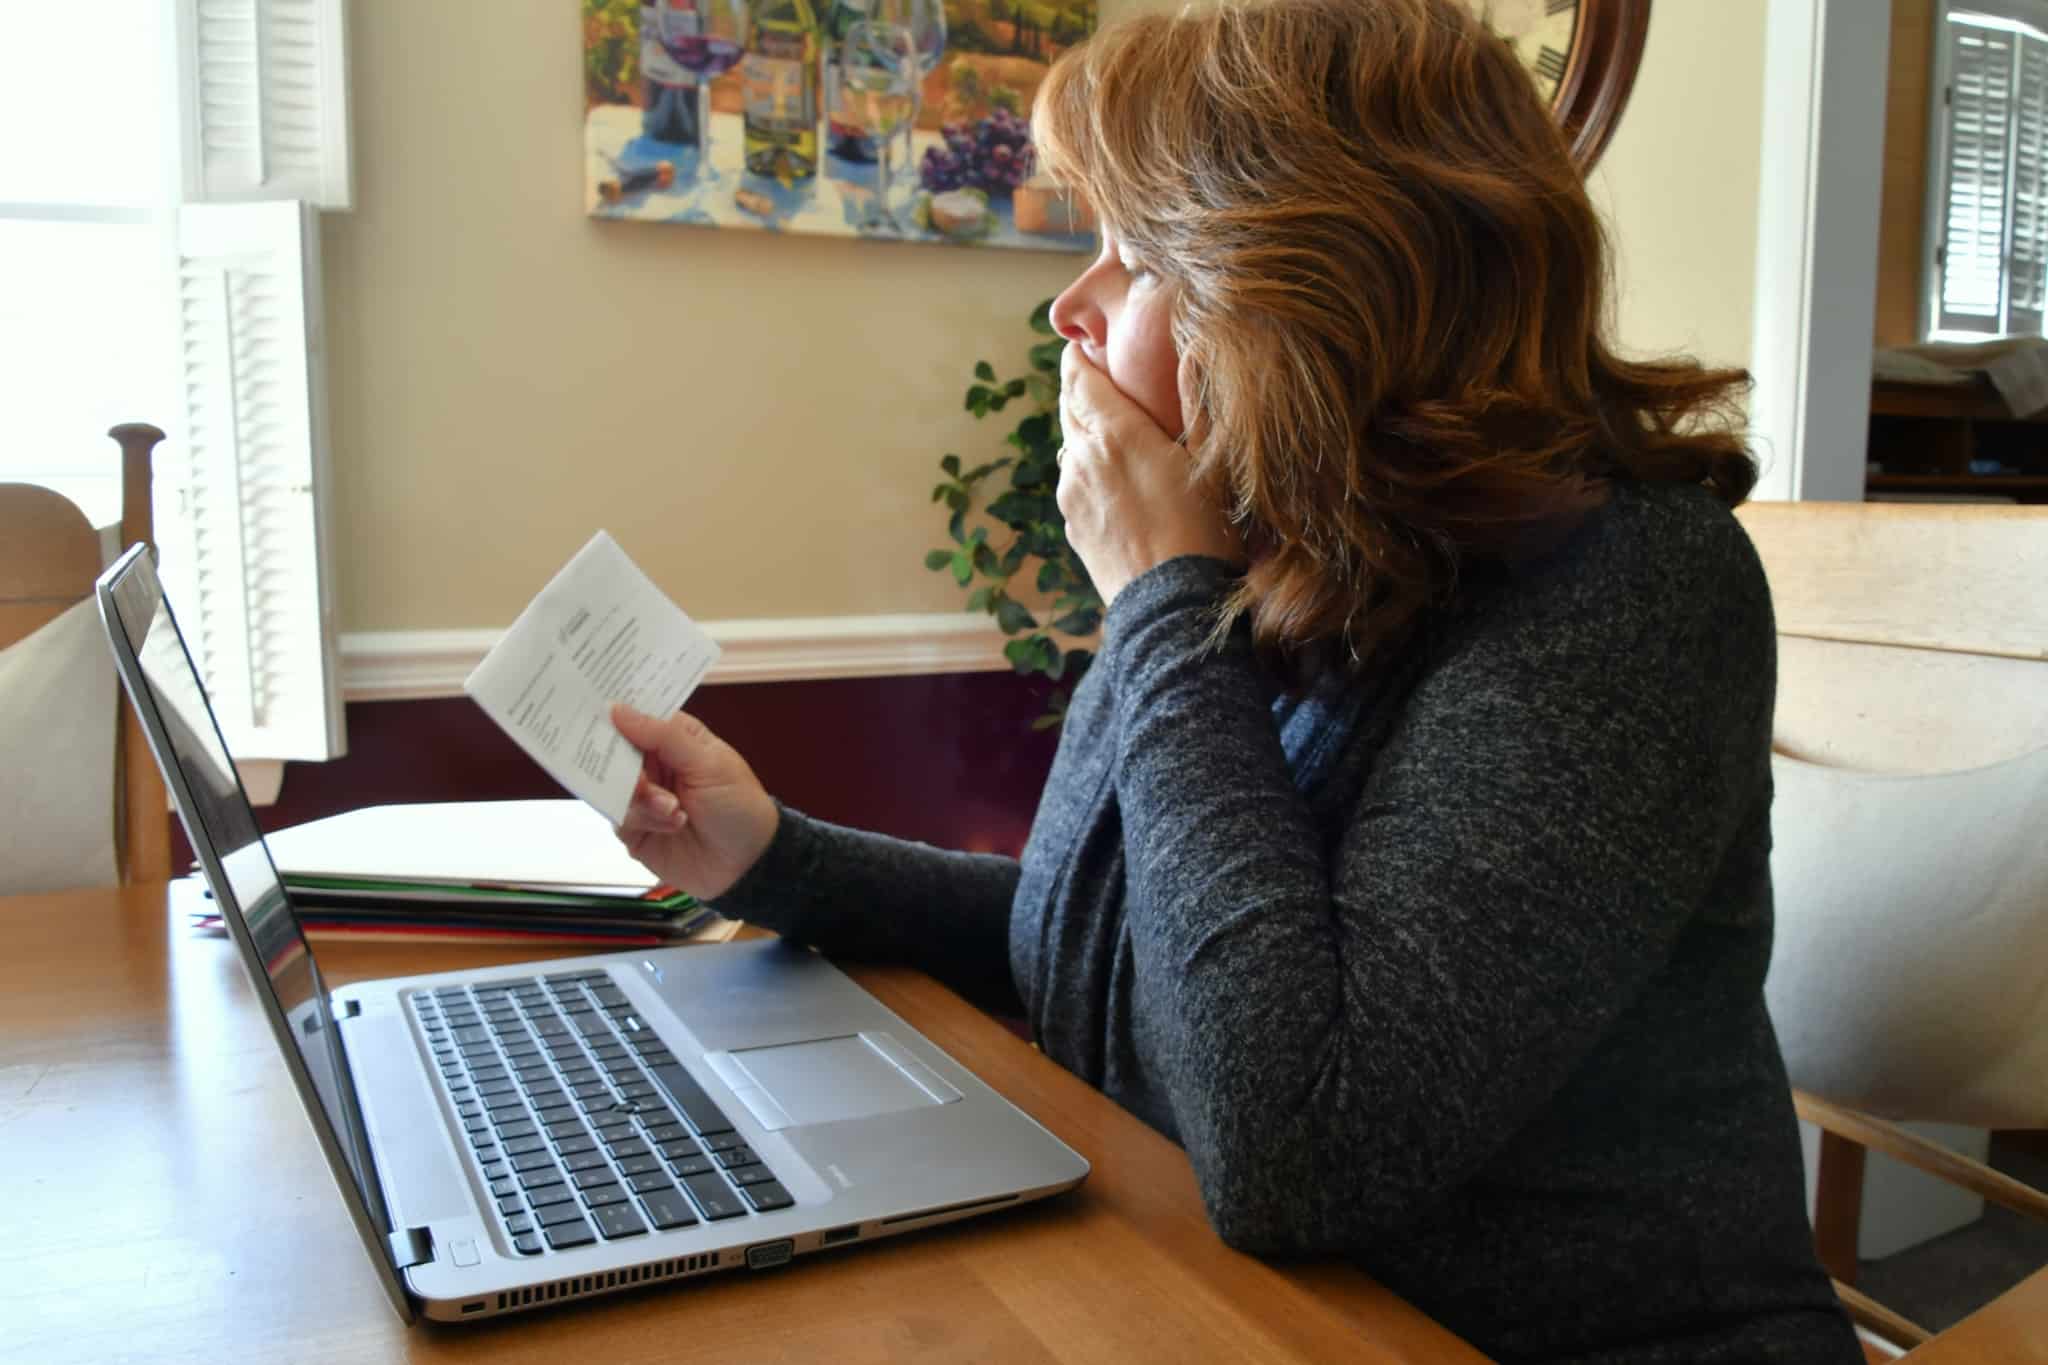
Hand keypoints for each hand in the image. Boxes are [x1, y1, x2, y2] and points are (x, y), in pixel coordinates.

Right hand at [608, 704, 779, 900]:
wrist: (747, 863)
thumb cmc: (738, 804)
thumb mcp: (708, 763)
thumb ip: (663, 736)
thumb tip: (618, 709)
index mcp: (674, 739)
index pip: (637, 716)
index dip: (617, 712)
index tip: (599, 711)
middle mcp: (654, 765)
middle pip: (615, 752)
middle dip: (626, 766)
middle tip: (644, 780)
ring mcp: (642, 797)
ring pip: (614, 787)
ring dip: (644, 799)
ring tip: (675, 810)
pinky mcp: (635, 829)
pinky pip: (620, 818)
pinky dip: (646, 820)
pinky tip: (674, 824)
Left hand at [1057, 345, 1239, 606]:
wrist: (1174, 607)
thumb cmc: (1206, 531)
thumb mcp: (1212, 462)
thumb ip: (1196, 405)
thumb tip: (1192, 355)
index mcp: (1116, 432)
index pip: (1080, 378)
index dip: (1079, 358)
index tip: (1082, 346)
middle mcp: (1081, 458)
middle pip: (1068, 408)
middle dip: (1079, 390)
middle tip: (1095, 377)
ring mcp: (1070, 496)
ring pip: (1069, 449)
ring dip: (1084, 433)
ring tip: (1109, 431)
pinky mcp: (1072, 527)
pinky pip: (1073, 485)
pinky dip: (1086, 472)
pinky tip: (1113, 481)